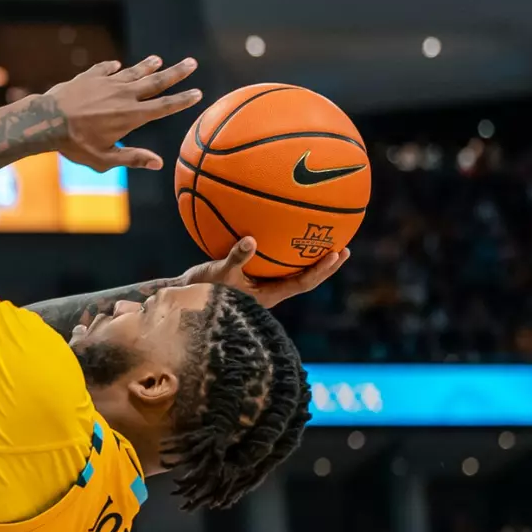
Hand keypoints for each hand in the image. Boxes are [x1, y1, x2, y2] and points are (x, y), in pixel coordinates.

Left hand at [42, 55, 202, 170]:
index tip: (197, 93)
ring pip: (133, 72)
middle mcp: (123, 95)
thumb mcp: (104, 159)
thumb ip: (131, 158)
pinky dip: (113, 68)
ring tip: (158, 59)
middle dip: (176, 72)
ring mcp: (106, 83)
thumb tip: (159, 163)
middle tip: (192, 62)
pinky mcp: (89, 76)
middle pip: (155, 81)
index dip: (182, 100)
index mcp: (131, 116)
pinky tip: (117, 66)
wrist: (46, 120)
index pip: (164, 107)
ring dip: (147, 65)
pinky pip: (105, 69)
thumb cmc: (74, 144)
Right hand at [180, 236, 350, 307]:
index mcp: (269, 295)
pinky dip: (284, 250)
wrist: (188, 298)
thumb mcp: (218, 272)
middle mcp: (270, 291)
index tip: (337, 254)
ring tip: (322, 240)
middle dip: (325, 265)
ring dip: (309, 259)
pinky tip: (283, 233)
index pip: (302, 283)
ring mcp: (263, 286)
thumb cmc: (203, 289)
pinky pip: (276, 263)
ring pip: (292, 272)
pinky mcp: (253, 279)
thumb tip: (251, 240)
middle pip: (305, 279)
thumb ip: (236, 257)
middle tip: (343, 248)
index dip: (321, 270)